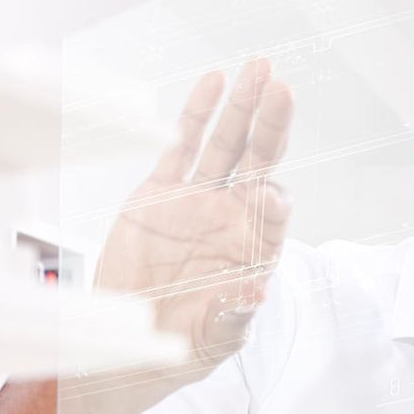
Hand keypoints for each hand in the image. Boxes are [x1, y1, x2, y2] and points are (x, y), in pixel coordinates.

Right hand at [94, 59, 293, 374]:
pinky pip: (183, 147)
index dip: (273, 198)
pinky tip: (212, 84)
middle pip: (260, 160)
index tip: (264, 197)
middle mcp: (232, 217)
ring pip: (225, 144)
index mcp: (255, 247)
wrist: (132, 343)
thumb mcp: (215, 339)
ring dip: (241, 107)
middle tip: (281, 89)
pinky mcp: (161, 194)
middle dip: (272, 125)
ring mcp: (198, 200)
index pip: (275, 209)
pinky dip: (197, 115)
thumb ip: (234, 316)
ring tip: (256, 70)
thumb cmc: (184, 344)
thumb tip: (255, 294)